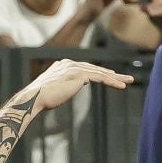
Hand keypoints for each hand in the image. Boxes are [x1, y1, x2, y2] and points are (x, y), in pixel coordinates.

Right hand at [18, 58, 132, 112]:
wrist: (33, 98)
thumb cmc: (39, 99)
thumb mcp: (53, 90)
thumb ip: (61, 86)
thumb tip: (66, 89)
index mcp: (63, 65)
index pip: (86, 68)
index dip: (99, 73)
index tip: (110, 76)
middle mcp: (69, 63)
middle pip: (95, 68)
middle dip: (111, 74)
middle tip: (125, 78)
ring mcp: (74, 68)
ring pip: (100, 72)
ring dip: (116, 77)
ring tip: (128, 81)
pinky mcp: (79, 75)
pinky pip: (100, 77)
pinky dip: (111, 81)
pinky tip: (121, 86)